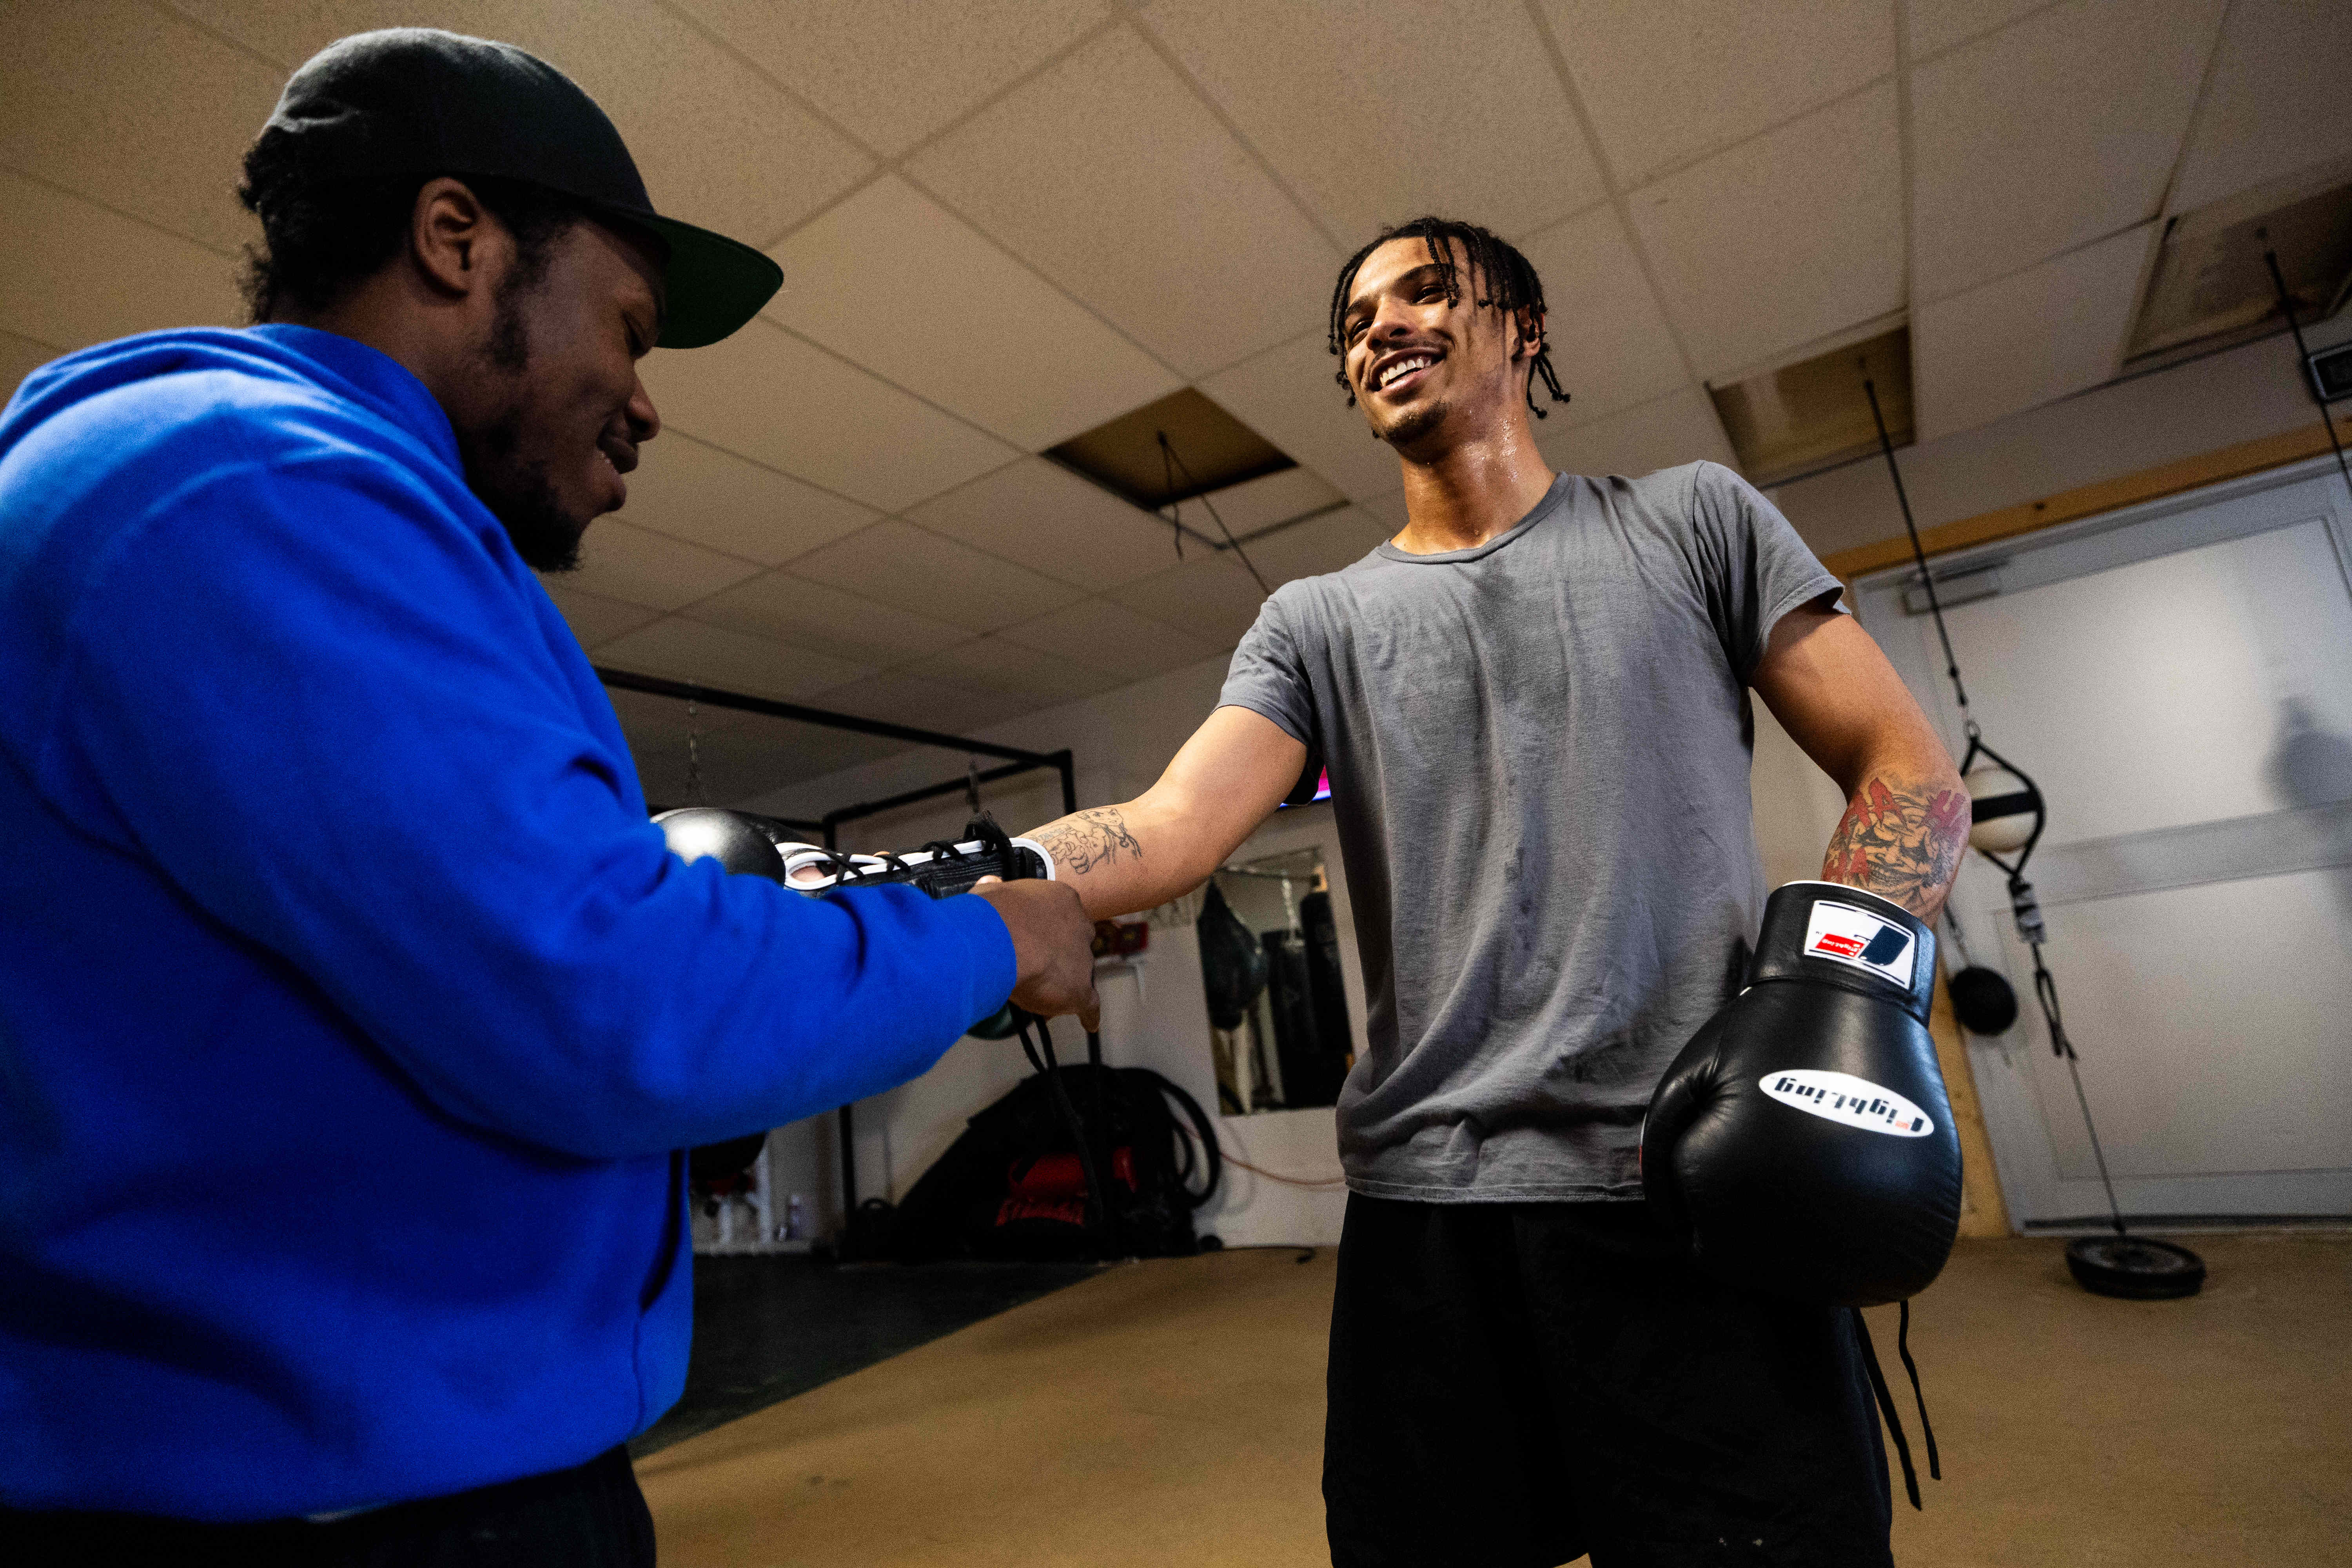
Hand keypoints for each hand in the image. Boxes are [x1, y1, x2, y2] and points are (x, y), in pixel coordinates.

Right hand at [971, 877, 1099, 1030]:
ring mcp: (1083, 959)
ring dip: (1065, 980)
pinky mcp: (1079, 989)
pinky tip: (1089, 1022)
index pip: (1063, 915)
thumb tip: (990, 886)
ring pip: (1080, 972)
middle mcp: (1080, 927)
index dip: (1050, 929)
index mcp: (1063, 900)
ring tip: (1047, 992)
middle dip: (1062, 952)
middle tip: (1042, 964)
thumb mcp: (990, 894)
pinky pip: (1090, 1004)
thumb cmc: (992, 914)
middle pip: (1076, 943)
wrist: (1001, 940)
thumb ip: (994, 892)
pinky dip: (1089, 1013)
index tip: (1037, 937)